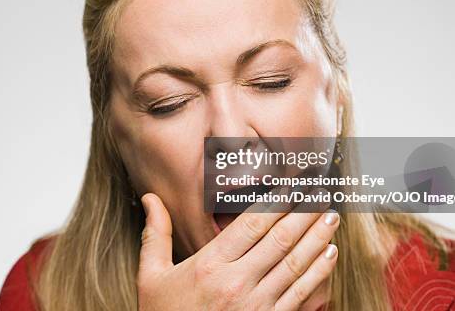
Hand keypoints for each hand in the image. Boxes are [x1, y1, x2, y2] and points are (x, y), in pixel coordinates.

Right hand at [137, 191, 338, 310]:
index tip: (293, 184)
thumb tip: (150, 198)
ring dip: (318, 238)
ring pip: (295, 264)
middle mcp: (236, 284)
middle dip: (304, 213)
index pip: (252, 224)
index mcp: (209, 266)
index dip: (277, 201)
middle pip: (279, 240)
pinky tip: (330, 254)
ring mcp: (256, 307)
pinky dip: (319, 272)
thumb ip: (155, 235)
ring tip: (332, 216)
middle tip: (322, 193)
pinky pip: (301, 294)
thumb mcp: (151, 276)